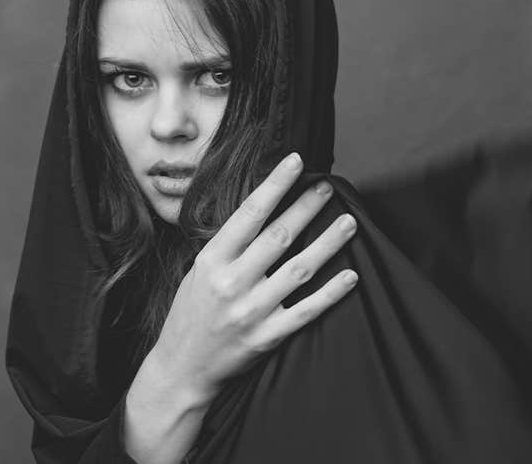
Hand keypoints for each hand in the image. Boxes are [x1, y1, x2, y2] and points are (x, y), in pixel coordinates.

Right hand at [143, 152, 358, 399]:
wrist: (181, 368)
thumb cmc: (191, 314)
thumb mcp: (198, 271)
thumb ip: (229, 246)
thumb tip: (264, 210)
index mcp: (212, 260)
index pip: (249, 214)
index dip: (275, 185)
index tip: (296, 162)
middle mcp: (231, 282)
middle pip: (279, 237)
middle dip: (307, 208)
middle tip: (329, 187)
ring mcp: (250, 311)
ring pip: (299, 270)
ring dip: (328, 244)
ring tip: (348, 223)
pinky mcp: (266, 338)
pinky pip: (306, 310)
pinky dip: (331, 293)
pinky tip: (351, 276)